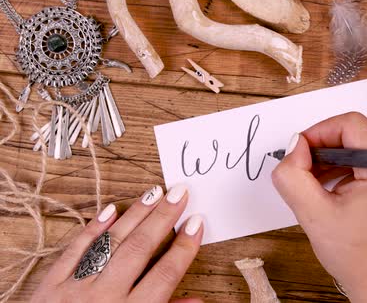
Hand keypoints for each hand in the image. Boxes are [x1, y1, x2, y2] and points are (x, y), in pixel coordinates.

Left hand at [32, 185, 203, 302]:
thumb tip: (198, 301)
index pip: (165, 273)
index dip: (185, 246)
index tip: (197, 223)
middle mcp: (106, 298)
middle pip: (141, 249)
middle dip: (164, 218)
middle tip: (181, 193)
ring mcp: (76, 290)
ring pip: (111, 244)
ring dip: (135, 215)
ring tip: (154, 192)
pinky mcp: (51, 287)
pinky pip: (74, 251)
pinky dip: (92, 229)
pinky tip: (110, 209)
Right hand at [272, 112, 366, 302]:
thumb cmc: (360, 258)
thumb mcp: (314, 215)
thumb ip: (293, 175)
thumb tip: (294, 146)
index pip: (349, 124)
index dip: (317, 133)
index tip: (300, 153)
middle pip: (356, 136)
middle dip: (324, 152)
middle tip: (305, 175)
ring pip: (363, 148)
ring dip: (336, 162)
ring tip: (319, 188)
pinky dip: (350, 171)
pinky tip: (336, 192)